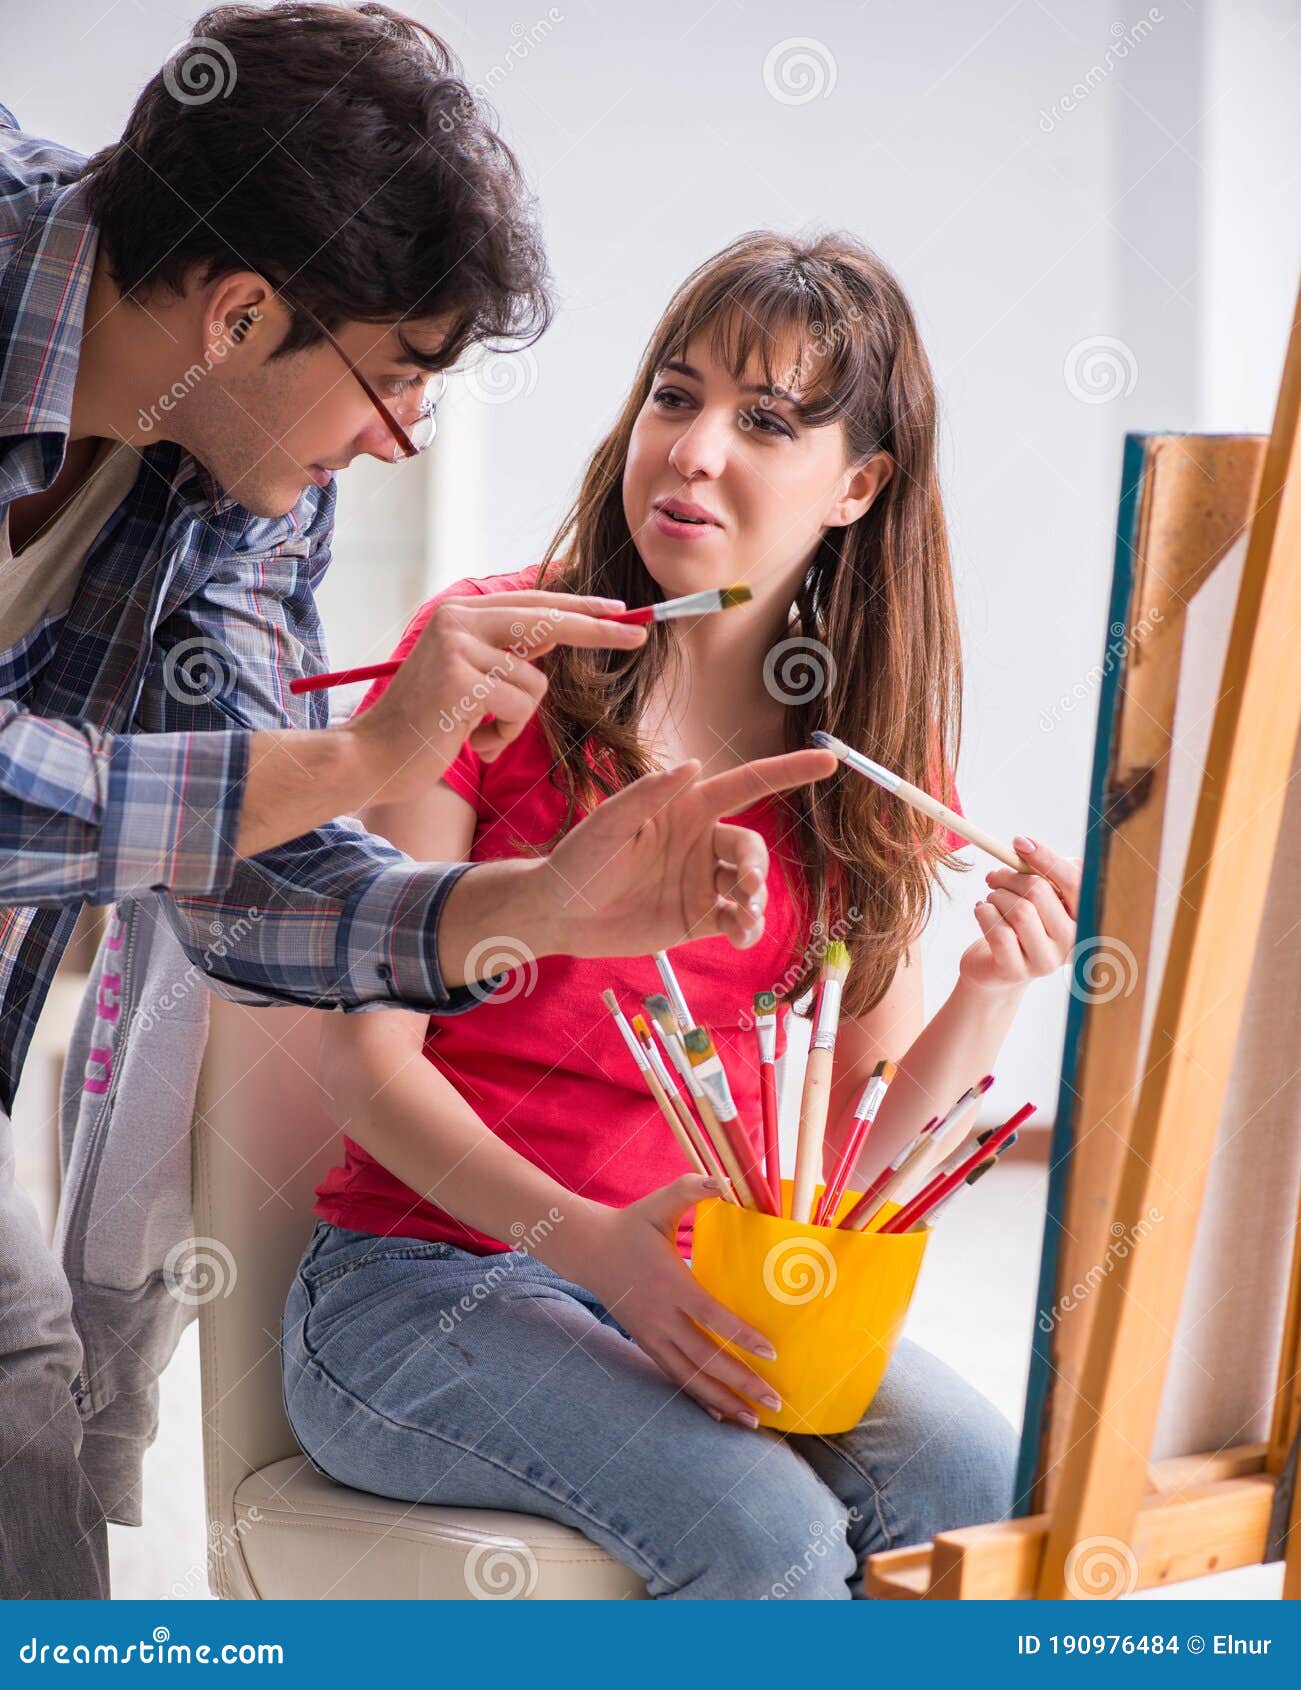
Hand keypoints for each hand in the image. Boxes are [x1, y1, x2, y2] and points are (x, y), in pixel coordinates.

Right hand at [347, 591, 645, 803]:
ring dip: (516, 721)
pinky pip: (519, 708)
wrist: (373, 757)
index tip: (619, 611)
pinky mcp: (461, 681)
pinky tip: (469, 739)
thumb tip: (556, 632)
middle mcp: (457, 620)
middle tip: (640, 636)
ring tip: (477, 730)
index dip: (580, 608)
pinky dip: (503, 735)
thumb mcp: (468, 679)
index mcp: (460, 615)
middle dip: (598, 632)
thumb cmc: (425, 725)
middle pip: (547, 622)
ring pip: (534, 683)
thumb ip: (506, 653)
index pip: (532, 604)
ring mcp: (457, 647)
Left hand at [541, 749, 836, 954]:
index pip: (748, 784)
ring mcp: (702, 882)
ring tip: (743, 918)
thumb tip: (694, 764)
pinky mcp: (697, 919)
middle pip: (753, 849)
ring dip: (755, 902)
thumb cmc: (580, 858)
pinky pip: (737, 921)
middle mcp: (701, 843)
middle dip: (758, 867)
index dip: (789, 771)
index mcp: (687, 809)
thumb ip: (649, 794)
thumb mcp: (610, 822)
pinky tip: (741, 935)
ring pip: (749, 889)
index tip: (828, 759)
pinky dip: (747, 929)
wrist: (561, 914)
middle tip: (746, 888)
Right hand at [574, 1175, 780, 1425]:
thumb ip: (690, 1190)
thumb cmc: (630, 1225)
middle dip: (741, 1380)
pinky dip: (698, 1398)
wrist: (587, 1250)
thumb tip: (725, 1181)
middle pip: (705, 1357)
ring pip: (690, 1376)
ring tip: (754, 1419)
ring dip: (723, 1399)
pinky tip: (721, 1414)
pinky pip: (674, 1377)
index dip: (740, 1336)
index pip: (710, 1316)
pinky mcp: (646, 1343)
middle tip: (774, 1401)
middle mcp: (661, 1316)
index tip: (771, 1352)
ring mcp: (651, 1334)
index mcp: (670, 1283)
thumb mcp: (658, 1203)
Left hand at [959, 836, 1080, 990]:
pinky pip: (999, 932)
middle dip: (1009, 877)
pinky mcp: (1017, 971)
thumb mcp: (1040, 894)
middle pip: (1040, 892)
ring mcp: (1046, 960)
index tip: (1019, 842)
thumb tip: (1026, 846)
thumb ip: (1043, 871)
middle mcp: (1072, 942)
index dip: (1046, 857)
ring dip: (996, 896)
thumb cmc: (1021, 922)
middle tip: (995, 877)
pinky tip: (982, 912)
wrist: (996, 966)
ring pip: (1019, 911)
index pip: (1075, 882)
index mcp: (1083, 917)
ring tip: (991, 899)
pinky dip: (984, 913)